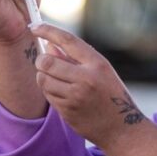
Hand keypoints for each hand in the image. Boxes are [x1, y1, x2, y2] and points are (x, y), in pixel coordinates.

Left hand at [30, 22, 145, 147]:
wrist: (121, 128)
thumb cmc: (110, 95)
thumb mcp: (101, 71)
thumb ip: (76, 59)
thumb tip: (49, 46)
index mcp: (97, 64)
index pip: (67, 40)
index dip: (48, 31)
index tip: (35, 27)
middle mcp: (86, 79)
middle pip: (47, 61)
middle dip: (41, 60)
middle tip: (44, 61)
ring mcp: (75, 96)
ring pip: (43, 79)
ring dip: (43, 76)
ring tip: (54, 79)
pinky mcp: (67, 111)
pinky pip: (48, 95)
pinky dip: (49, 91)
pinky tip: (60, 92)